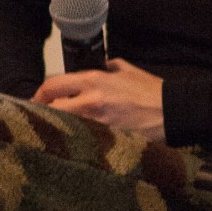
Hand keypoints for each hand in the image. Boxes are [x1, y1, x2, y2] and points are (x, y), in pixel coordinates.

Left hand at [32, 60, 165, 139]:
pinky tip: (77, 141)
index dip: (40, 93)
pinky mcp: (104, 140)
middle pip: (50, 110)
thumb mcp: (127, 70)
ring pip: (63, 127)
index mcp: (94, 81)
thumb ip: (105, 68)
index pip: (53, 85)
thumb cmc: (152, 92)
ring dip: (60, 128)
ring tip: (59, 130)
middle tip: (44, 118)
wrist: (172, 111)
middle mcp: (91, 102)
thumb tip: (92, 70)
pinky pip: (80, 140)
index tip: (39, 99)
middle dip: (45, 113)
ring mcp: (96, 123)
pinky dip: (76, 140)